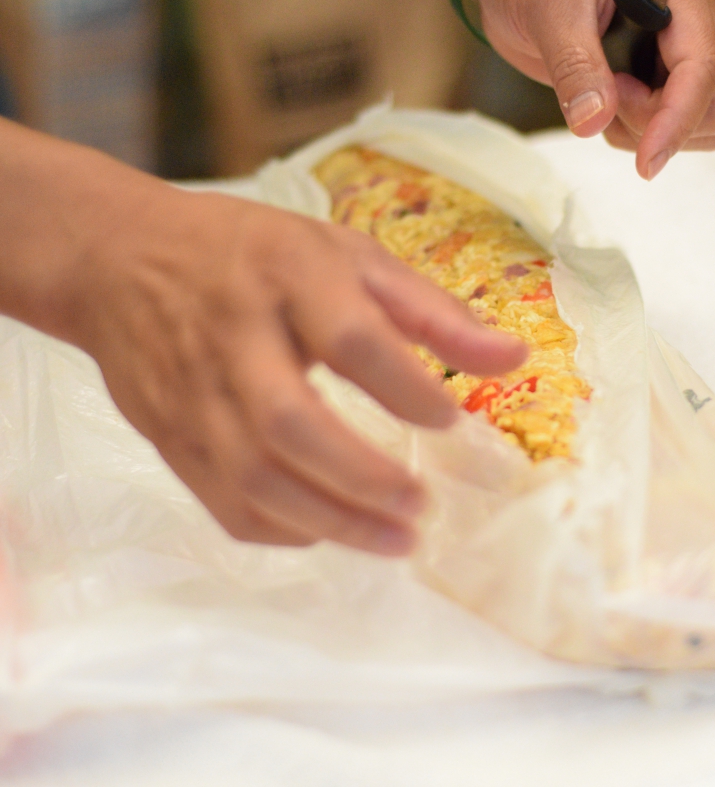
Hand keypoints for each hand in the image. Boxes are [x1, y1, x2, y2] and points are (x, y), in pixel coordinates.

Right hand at [61, 181, 526, 556]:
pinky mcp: (169, 436)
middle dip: (363, 477)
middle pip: (289, 423)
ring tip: (397, 540)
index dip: (406, 388)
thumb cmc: (255, 255)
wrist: (119, 259)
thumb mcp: (348, 257)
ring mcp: (192, 393)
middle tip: (421, 504)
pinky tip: (331, 531)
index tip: (451, 421)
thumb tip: (513, 359)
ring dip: (332, 521)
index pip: (350, 338)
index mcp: (287, 274)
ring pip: (253, 477)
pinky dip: (282, 529)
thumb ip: (432, 312)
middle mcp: (234, 335)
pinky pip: (224, 501)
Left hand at [472, 0, 714, 179]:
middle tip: (608, 101)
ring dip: (645, 134)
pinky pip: (669, 132)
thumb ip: (574, 64)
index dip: (678, 120)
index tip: (647, 162)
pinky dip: (634, 136)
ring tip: (599, 97)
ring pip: (698, 128)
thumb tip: (594, 120)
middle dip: (662, 126)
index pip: (702, 68)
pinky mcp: (660, 86)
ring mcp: (678, 61)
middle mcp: (691, 29)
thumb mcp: (550, 14)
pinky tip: (601, 104)